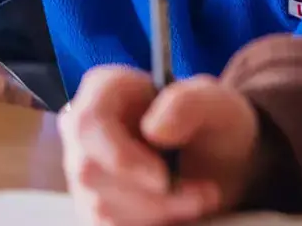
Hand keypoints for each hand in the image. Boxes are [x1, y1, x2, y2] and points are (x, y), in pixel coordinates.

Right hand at [63, 66, 262, 225]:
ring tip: (198, 198)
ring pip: (101, 204)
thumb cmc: (212, 123)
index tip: (162, 178)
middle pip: (91, 171)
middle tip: (199, 195)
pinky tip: (176, 210)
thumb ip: (189, 103)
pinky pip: (108, 225)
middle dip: (148, 194)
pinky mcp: (92, 204)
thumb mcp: (217, 103)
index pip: (88, 124)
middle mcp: (83, 128)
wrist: (218, 161)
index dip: (120, 156)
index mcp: (105, 89)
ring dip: (158, 212)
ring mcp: (83, 169)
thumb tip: (153, 129)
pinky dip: (151, 223)